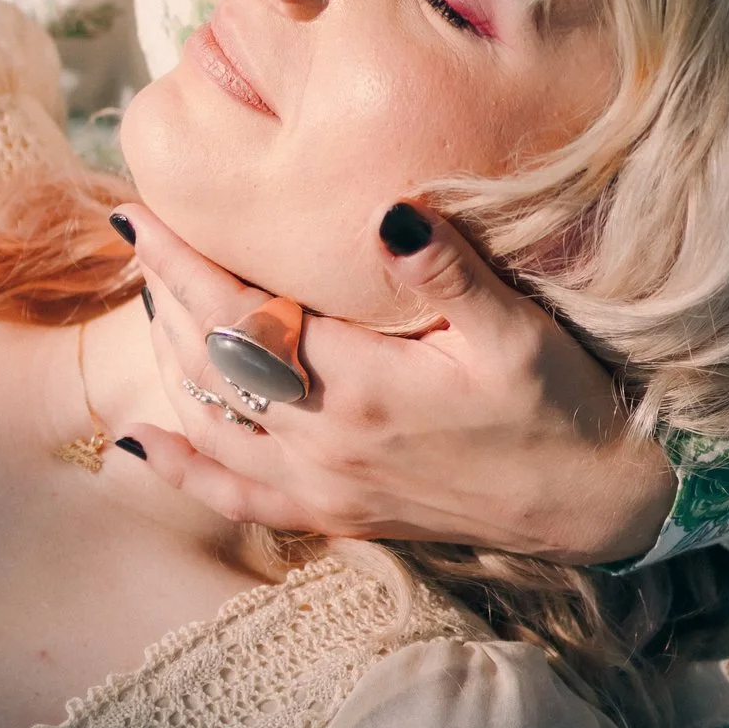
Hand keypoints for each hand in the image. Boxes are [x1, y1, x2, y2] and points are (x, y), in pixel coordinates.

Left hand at [121, 199, 678, 565]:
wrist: (593, 503)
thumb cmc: (561, 405)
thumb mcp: (515, 329)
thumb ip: (446, 272)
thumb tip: (385, 214)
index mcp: (358, 384)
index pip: (236, 312)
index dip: (179, 260)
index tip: (136, 211)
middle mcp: (323, 440)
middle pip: (208, 360)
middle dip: (163, 294)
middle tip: (138, 235)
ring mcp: (323, 485)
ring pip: (210, 421)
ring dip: (168, 360)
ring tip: (148, 301)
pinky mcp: (336, 515)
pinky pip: (237, 498)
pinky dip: (184, 469)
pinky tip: (144, 442)